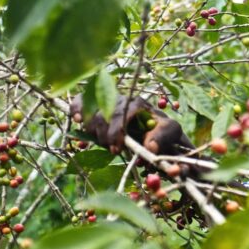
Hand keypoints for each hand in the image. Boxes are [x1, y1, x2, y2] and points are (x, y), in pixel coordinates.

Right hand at [70, 95, 193, 155]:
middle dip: (104, 135)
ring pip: (91, 110)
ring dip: (92, 128)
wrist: (159, 129)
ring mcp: (108, 100)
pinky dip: (76, 108)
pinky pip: (82, 100)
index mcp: (139, 103)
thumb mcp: (172, 133)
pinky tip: (77, 119)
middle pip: (103, 114)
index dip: (115, 131)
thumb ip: (164, 137)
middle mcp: (122, 99)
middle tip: (112, 149)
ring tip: (102, 141)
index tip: (115, 149)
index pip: (121, 112)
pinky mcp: (98, 104)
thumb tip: (149, 145)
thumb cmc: (165, 132)